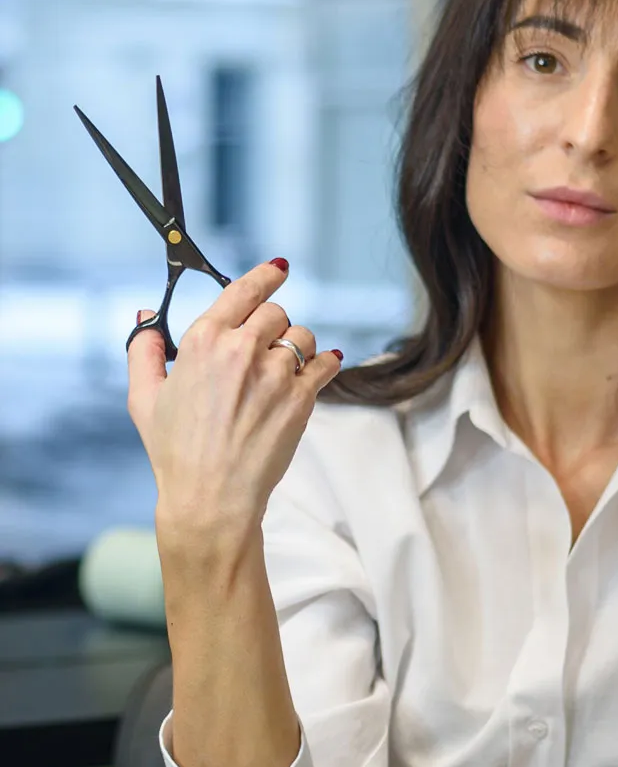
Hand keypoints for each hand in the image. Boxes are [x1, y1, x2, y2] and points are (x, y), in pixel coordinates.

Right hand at [126, 260, 342, 541]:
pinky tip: (319, 368)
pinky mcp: (300, 399)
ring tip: (282, 371)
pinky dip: (323, 364)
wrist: (211, 497)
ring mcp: (275, 373)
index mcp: (203, 341)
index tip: (279, 269)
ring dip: (297, 347)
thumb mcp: (144, 398)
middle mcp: (242, 350)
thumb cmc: (175, 452)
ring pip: (303, 336)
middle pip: (277, 312)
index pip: (244, 290)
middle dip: (273, 325)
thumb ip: (144, 350)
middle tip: (264, 348)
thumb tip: (144, 315)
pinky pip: (324, 364)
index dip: (265, 275)